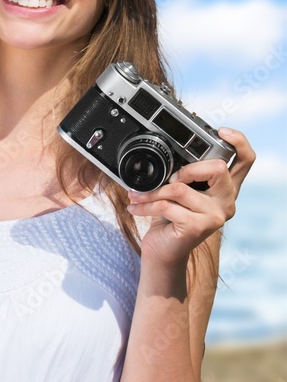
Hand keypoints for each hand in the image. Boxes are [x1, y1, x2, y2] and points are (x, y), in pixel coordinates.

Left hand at [127, 128, 255, 266]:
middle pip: (217, 168)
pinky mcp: (199, 227)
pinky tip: (135, 207)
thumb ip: (183, 174)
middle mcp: (227, 200)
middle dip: (186, 169)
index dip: (239, 142)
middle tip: (167, 178)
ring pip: (180, 188)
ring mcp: (216, 215)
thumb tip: (168, 153)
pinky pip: (166, 206)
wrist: (163, 251)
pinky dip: (145, 204)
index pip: (245, 160)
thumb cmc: (170, 218)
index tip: (222, 131)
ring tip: (137, 194)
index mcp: (225, 188)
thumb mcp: (178, 192)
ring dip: (152, 191)